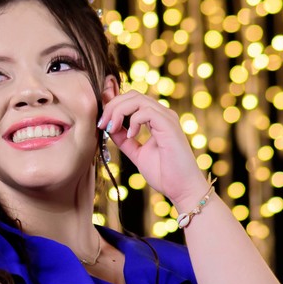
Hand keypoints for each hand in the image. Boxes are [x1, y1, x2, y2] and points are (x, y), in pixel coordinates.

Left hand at [97, 91, 207, 208]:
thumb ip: (124, 140)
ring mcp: (167, 118)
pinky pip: (146, 112)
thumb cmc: (164, 173)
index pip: (132, 99)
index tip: (101, 121)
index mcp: (156, 119)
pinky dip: (133, 121)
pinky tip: (131, 136)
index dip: (113, 104)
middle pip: (132, 95)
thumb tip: (109, 127)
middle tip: (102, 125)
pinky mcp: (169, 125)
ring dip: (118, 112)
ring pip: (137, 99)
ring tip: (111, 129)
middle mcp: (162, 115)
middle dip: (112, 106)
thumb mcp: (136, 153)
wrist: (182, 188)